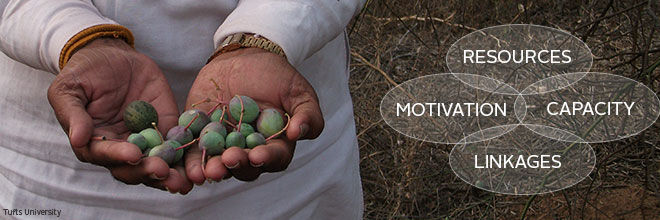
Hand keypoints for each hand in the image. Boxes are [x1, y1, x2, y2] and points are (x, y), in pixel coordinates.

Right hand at [47, 38, 192, 193]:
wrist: (112, 54)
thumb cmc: (84, 72)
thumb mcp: (69, 88)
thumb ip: (73, 114)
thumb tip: (78, 139)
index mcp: (94, 143)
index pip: (105, 156)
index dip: (118, 156)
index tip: (133, 154)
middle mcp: (120, 148)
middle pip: (134, 169)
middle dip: (149, 172)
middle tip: (164, 172)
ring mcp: (146, 141)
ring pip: (158, 164)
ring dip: (170, 175)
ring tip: (183, 181)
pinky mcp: (166, 128)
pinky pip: (178, 145)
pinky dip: (187, 157)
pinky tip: (197, 165)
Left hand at [184, 48, 323, 182]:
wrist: (243, 58)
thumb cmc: (276, 76)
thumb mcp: (298, 91)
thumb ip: (307, 113)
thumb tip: (299, 133)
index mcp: (276, 145)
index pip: (274, 157)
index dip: (266, 158)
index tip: (258, 155)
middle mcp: (250, 151)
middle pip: (244, 167)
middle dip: (236, 166)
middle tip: (228, 160)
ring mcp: (224, 146)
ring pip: (218, 165)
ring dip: (212, 170)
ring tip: (207, 170)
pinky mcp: (200, 136)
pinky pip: (194, 151)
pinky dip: (189, 160)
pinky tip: (185, 165)